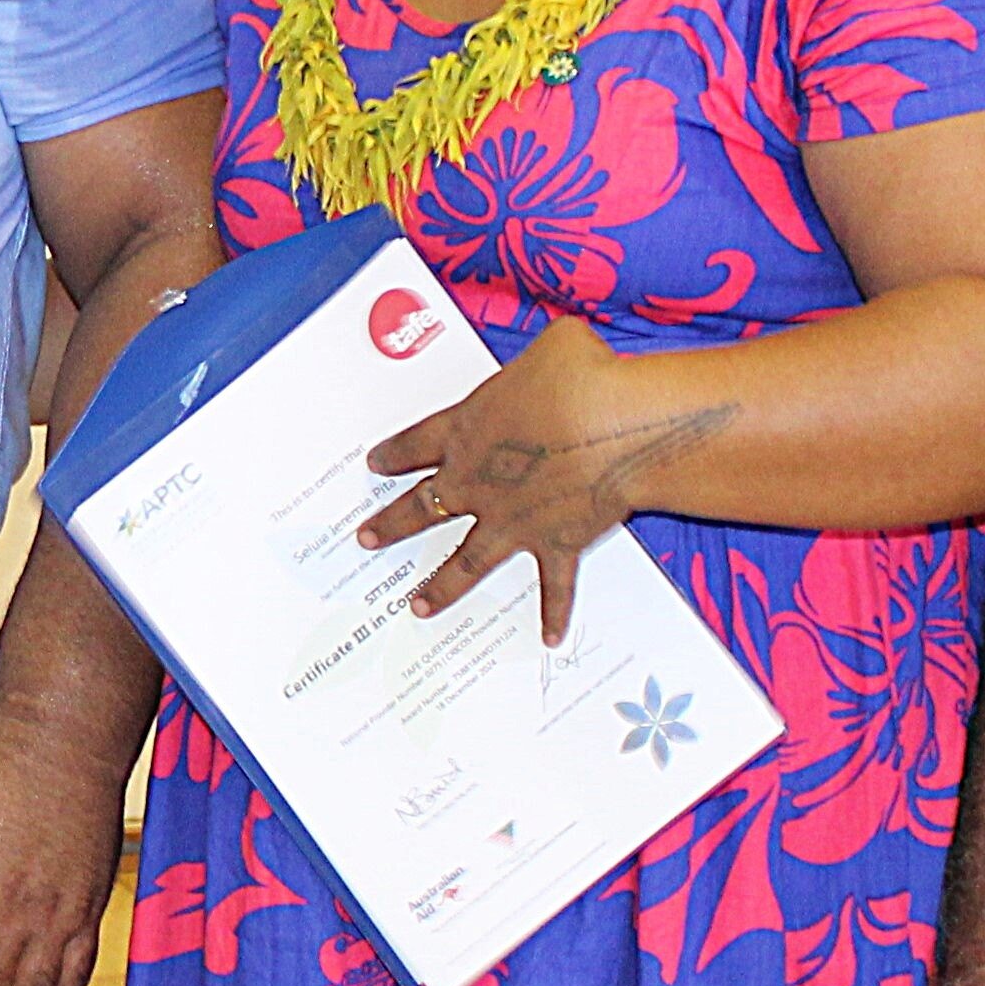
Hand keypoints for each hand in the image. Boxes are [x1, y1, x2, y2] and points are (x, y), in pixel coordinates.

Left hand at [360, 317, 715, 642]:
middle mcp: (477, 482)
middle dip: (391, 525)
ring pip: (465, 562)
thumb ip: (540, 363)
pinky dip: (554, 613)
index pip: (416, 445)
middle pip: (422, 508)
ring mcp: (512, 520)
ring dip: (442, 587)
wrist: (618, 425)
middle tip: (366, 539)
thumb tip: (560, 357)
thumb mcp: (556, 346)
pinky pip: (553, 588)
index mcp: (466, 430)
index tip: (375, 464)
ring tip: (418, 607)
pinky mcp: (555, 545)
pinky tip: (550, 639)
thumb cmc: (585, 376)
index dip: (394, 454)